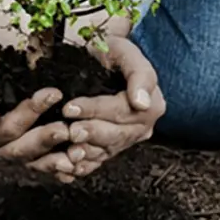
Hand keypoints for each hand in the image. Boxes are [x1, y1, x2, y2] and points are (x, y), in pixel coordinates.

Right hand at [0, 0, 71, 173]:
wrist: (2, 53)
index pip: (6, 128)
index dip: (29, 114)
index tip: (54, 92)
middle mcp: (0, 145)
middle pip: (22, 150)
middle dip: (45, 139)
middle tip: (68, 128)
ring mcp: (20, 149)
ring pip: (38, 162)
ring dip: (58, 159)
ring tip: (79, 150)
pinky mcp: (38, 151)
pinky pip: (50, 164)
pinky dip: (65, 164)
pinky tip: (81, 161)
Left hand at [57, 32, 163, 180]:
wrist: (102, 59)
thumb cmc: (113, 52)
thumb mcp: (127, 52)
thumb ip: (139, 74)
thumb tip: (142, 102)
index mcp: (151, 105)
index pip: (121, 111)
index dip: (95, 111)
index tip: (70, 108)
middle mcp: (141, 127)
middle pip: (116, 135)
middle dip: (91, 134)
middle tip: (69, 131)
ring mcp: (126, 140)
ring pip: (106, 151)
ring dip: (87, 154)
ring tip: (68, 152)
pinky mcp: (111, 148)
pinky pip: (98, 161)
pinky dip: (83, 166)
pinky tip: (68, 168)